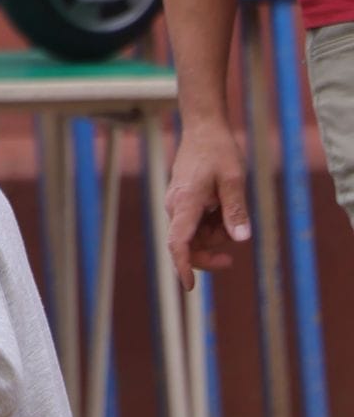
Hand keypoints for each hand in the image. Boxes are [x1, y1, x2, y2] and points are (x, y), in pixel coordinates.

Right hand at [165, 121, 249, 290]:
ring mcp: (177, 206)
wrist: (203, 130)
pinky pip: (195, 225)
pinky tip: (223, 210)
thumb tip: (241, 240)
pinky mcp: (182, 204)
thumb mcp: (234, 179)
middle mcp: (176, 208)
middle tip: (231, 261)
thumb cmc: (218, 151)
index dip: (183, 266)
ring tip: (233, 216)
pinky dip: (211, 226)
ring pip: (192, 237)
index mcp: (186, 203)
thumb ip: (236, 211)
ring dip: (214, 236)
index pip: (179, 242)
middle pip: (186, 246)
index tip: (189, 286)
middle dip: (207, 255)